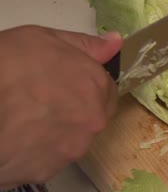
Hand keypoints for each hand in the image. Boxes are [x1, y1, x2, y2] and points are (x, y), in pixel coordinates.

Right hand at [0, 26, 121, 187]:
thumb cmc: (5, 68)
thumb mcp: (44, 40)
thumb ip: (85, 44)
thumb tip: (115, 43)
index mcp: (96, 86)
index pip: (106, 86)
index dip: (85, 82)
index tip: (63, 80)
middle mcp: (93, 119)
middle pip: (94, 113)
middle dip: (76, 106)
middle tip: (44, 98)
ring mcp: (74, 147)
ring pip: (75, 136)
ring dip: (60, 127)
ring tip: (29, 116)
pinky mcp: (51, 169)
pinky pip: (52, 155)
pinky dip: (41, 147)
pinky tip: (21, 135)